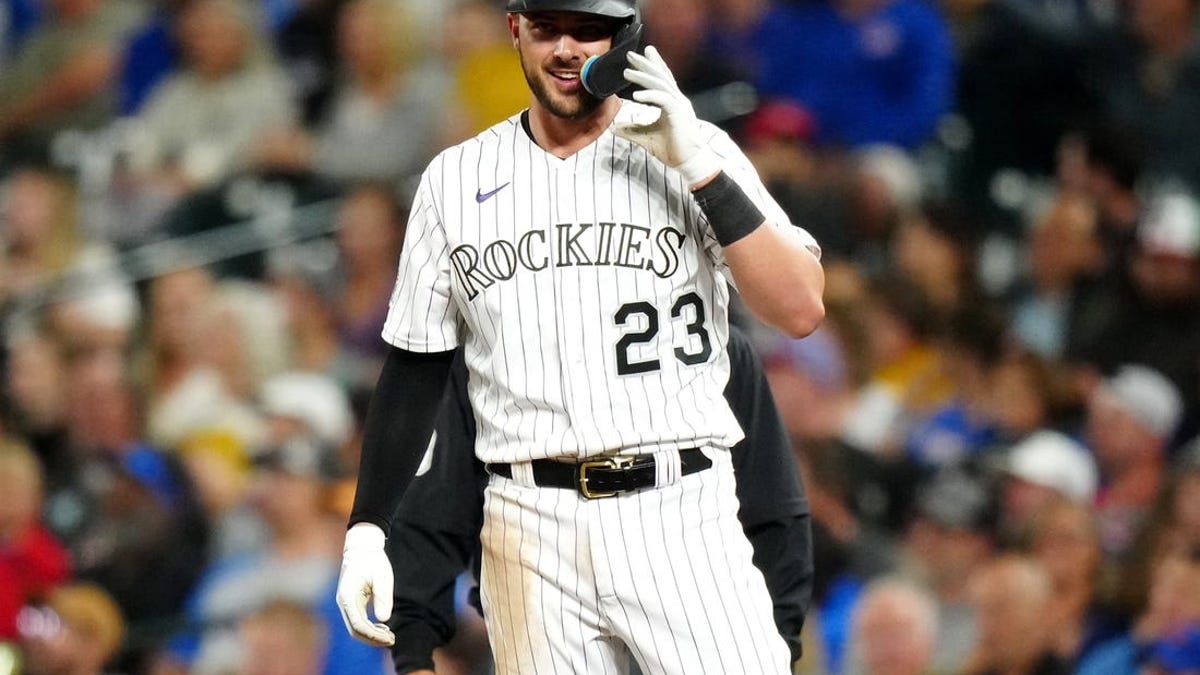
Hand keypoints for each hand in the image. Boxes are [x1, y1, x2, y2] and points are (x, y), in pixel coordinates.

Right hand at [335, 522, 395, 645]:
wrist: (362, 548)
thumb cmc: (373, 560)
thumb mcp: (382, 576)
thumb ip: (382, 597)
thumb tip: (383, 619)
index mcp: (348, 596)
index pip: (358, 625)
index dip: (373, 635)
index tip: (389, 638)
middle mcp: (343, 602)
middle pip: (355, 631)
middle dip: (373, 639)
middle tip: (392, 640)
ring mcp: (345, 604)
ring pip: (356, 628)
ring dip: (372, 635)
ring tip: (390, 636)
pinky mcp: (350, 603)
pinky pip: (358, 621)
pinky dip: (370, 628)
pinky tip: (383, 628)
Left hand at [612, 45, 719, 186]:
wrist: (689, 163)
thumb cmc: (672, 151)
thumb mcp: (646, 138)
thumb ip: (631, 130)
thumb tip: (613, 128)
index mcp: (673, 103)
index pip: (663, 79)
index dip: (654, 64)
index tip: (644, 52)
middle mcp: (678, 100)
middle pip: (661, 76)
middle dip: (645, 64)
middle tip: (630, 54)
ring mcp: (680, 106)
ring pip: (661, 85)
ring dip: (643, 77)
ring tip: (627, 72)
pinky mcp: (678, 115)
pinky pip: (663, 100)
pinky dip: (650, 95)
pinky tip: (636, 94)